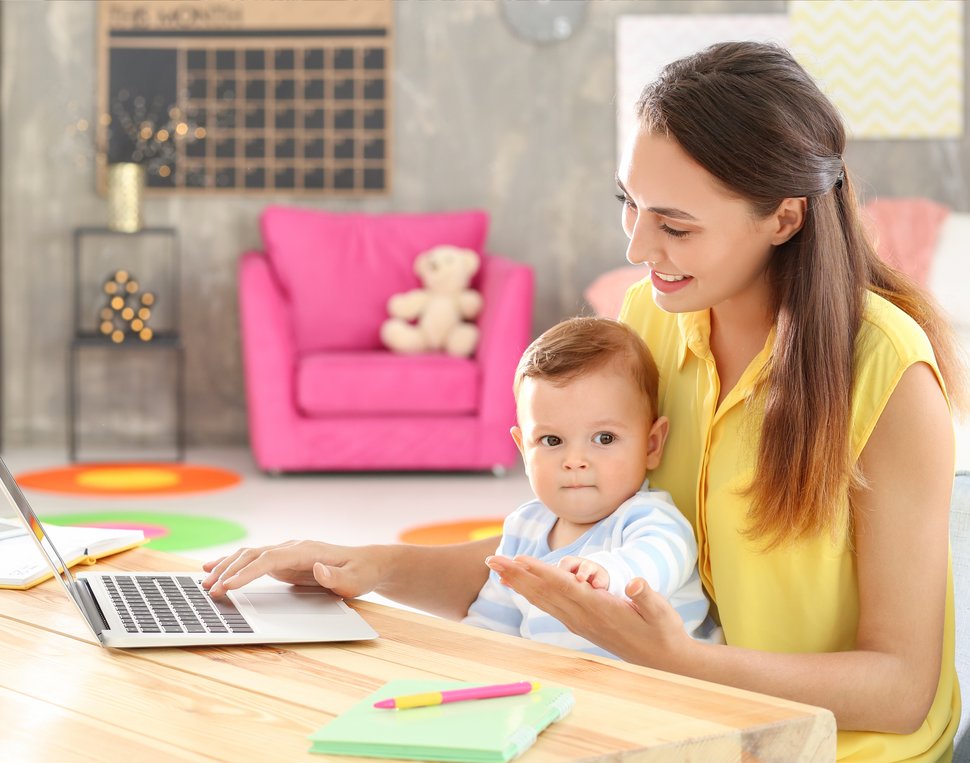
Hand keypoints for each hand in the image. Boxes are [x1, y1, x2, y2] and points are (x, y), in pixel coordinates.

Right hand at [201, 540, 380, 598]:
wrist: (367, 563)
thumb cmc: (361, 572)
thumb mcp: (355, 579)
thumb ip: (336, 576)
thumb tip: (318, 569)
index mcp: (307, 550)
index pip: (270, 559)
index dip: (248, 572)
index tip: (229, 586)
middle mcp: (293, 547)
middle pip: (254, 555)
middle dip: (229, 571)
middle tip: (209, 590)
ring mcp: (287, 552)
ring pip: (249, 555)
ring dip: (226, 566)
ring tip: (204, 581)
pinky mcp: (283, 561)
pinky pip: (253, 561)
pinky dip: (233, 564)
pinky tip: (215, 569)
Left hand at [486, 555, 694, 669]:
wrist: (663, 661)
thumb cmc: (662, 632)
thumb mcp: (661, 612)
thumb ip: (647, 597)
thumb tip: (635, 582)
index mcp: (598, 609)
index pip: (563, 586)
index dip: (539, 571)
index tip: (517, 559)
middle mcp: (582, 616)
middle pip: (543, 591)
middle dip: (515, 574)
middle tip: (490, 559)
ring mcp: (578, 621)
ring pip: (542, 599)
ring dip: (518, 582)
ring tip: (496, 568)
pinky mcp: (580, 624)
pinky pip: (549, 605)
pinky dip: (531, 593)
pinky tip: (520, 587)